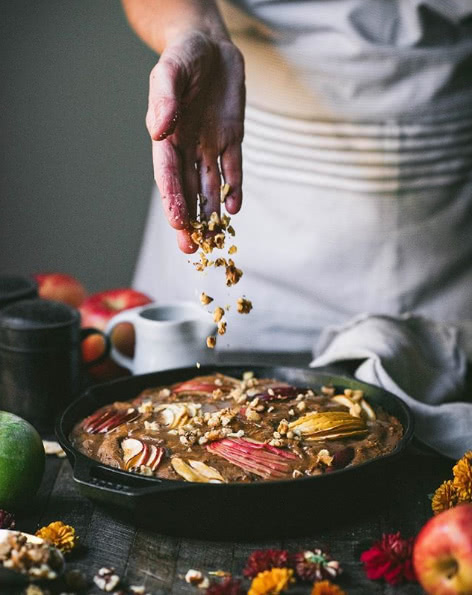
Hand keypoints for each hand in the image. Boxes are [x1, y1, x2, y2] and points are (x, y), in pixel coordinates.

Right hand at [146, 31, 244, 252]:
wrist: (210, 46)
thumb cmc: (183, 56)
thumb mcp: (171, 71)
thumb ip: (165, 99)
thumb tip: (160, 130)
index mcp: (167, 137)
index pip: (168, 174)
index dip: (172, 198)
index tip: (177, 222)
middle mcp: (187, 147)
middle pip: (187, 190)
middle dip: (189, 220)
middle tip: (192, 248)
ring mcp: (210, 147)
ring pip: (209, 187)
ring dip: (211, 213)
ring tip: (215, 240)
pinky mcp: (232, 141)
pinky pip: (233, 170)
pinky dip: (233, 189)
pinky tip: (233, 209)